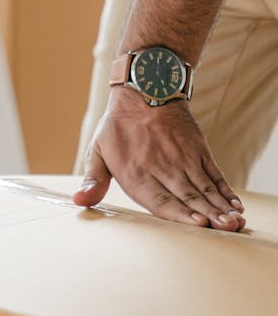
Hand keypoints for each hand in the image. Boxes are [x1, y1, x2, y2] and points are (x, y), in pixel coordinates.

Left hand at [73, 86, 245, 229]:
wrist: (144, 88)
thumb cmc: (118, 125)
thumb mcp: (98, 150)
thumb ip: (93, 180)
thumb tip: (79, 201)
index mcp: (136, 172)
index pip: (161, 199)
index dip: (180, 213)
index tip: (198, 224)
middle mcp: (162, 166)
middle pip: (188, 195)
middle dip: (208, 214)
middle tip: (226, 228)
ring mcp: (182, 157)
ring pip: (204, 186)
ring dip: (221, 205)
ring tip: (235, 222)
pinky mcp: (197, 148)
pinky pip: (214, 172)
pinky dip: (225, 189)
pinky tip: (235, 204)